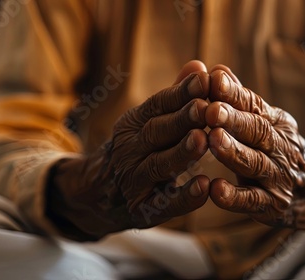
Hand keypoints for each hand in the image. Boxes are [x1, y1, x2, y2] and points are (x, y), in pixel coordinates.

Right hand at [48, 61, 210, 239]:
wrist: (98, 194)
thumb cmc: (136, 151)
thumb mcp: (146, 122)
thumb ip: (175, 97)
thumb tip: (199, 66)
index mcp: (133, 124)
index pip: (157, 105)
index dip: (181, 93)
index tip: (205, 80)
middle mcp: (129, 150)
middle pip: (156, 132)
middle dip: (182, 119)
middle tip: (206, 107)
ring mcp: (133, 181)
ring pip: (158, 165)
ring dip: (181, 153)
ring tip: (203, 140)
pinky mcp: (142, 209)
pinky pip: (164, 203)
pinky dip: (183, 197)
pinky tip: (204, 187)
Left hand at [205, 66, 304, 230]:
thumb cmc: (278, 149)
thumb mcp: (267, 122)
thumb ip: (241, 100)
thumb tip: (217, 70)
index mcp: (276, 123)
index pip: (254, 105)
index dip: (235, 93)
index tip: (214, 79)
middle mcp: (280, 147)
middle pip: (258, 131)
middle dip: (234, 120)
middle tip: (210, 109)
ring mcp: (278, 178)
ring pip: (255, 164)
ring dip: (233, 152)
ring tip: (213, 140)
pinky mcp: (272, 205)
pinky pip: (252, 201)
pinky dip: (233, 197)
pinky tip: (214, 189)